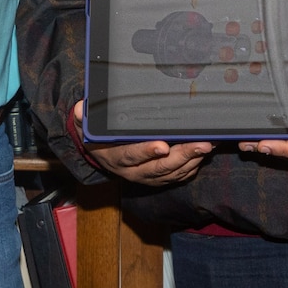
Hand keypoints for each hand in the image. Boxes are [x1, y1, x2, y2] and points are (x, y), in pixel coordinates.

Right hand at [72, 101, 213, 185]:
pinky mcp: (158, 179)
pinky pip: (177, 176)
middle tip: (200, 144)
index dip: (146, 152)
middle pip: (159, 167)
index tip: (163, 145)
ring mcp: (147, 177)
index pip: (131, 156)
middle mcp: (132, 172)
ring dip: (191, 161)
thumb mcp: (84, 125)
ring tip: (206, 146)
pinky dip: (191, 167)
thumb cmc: (97, 137)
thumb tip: (80, 108)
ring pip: (171, 173)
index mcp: (115, 158)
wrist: (100, 156)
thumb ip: (82, 117)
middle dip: (181, 156)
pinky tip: (202, 155)